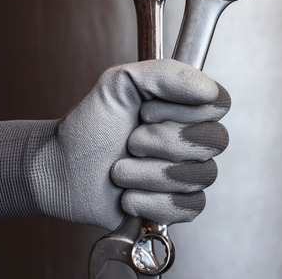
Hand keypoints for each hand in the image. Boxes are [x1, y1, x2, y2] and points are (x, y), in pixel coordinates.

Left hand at [0, 59, 230, 229]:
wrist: (62, 167)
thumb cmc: (91, 125)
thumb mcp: (121, 82)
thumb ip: (167, 74)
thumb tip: (208, 90)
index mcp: (185, 107)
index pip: (219, 103)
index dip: (184, 109)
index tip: (146, 110)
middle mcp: (192, 139)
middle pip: (214, 140)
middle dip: (162, 141)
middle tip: (129, 140)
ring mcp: (187, 175)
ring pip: (200, 175)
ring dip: (148, 173)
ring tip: (119, 170)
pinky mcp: (177, 207)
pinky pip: (189, 207)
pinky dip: (151, 201)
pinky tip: (127, 196)